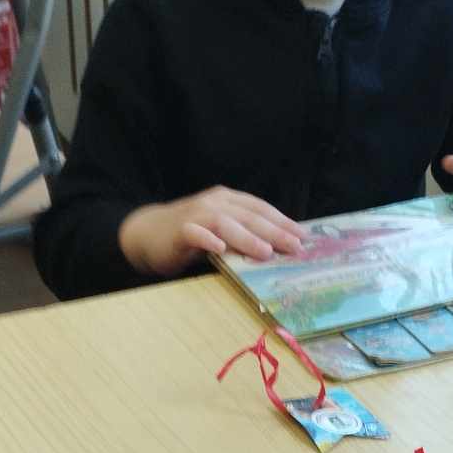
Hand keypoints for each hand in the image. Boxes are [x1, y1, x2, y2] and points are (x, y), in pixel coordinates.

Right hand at [119, 188, 303, 276]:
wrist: (148, 234)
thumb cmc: (190, 236)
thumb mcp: (221, 233)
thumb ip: (243, 237)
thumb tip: (275, 251)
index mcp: (228, 201)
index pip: (260, 209)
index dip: (283, 221)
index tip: (303, 236)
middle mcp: (215, 203)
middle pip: (249, 216)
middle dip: (274, 231)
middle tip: (295, 247)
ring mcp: (197, 215)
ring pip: (226, 224)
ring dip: (247, 237)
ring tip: (266, 252)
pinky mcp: (180, 230)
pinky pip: (195, 234)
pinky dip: (208, 240)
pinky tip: (220, 249)